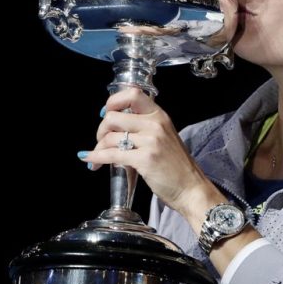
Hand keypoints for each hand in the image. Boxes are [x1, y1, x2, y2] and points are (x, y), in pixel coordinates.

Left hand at [78, 86, 214, 217]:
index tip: (105, 113)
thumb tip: (114, 125)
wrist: (191, 189)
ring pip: (110, 137)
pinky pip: (111, 155)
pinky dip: (97, 158)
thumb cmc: (176, 166)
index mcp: (159, 115)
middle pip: (113, 117)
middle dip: (101, 130)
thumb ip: (143, 127)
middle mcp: (155, 124)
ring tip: (97, 156)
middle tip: (101, 141)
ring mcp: (150, 141)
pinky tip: (92, 162)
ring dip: (98, 148)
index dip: (113, 102)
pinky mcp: (145, 159)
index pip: (132, 94)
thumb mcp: (164, 137)